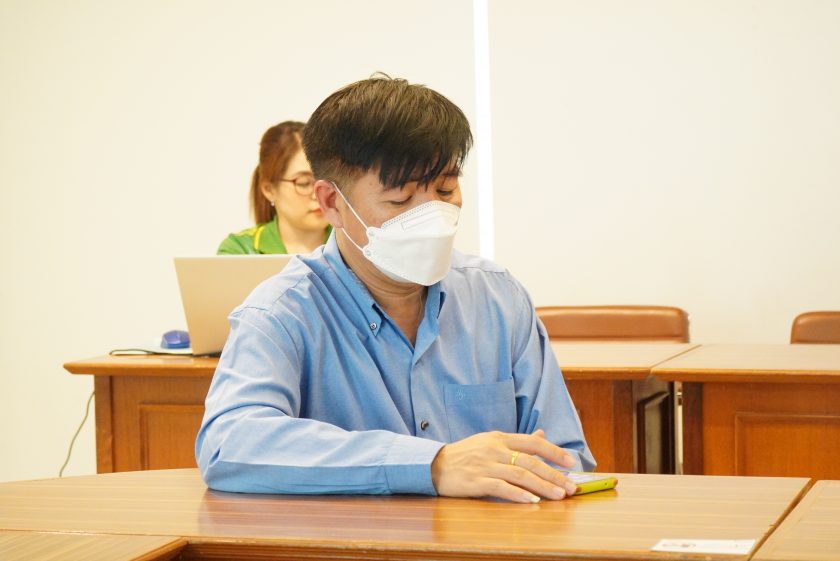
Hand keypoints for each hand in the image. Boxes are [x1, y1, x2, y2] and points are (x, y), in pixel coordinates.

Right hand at [430, 429, 578, 502]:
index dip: (554, 452)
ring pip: (520, 475)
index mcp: (500, 437)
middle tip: (571, 487)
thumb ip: (517, 441)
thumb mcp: (490, 441)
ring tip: (559, 496)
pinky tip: (532, 501)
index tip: (571, 462)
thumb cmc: (466, 454)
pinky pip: (501, 487)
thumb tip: (542, 435)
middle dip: (554, 474)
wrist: (435, 465)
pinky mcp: (476, 481)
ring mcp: (485, 465)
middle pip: (531, 461)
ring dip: (542, 486)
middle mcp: (495, 449)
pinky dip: (518, 494)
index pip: (533, 443)